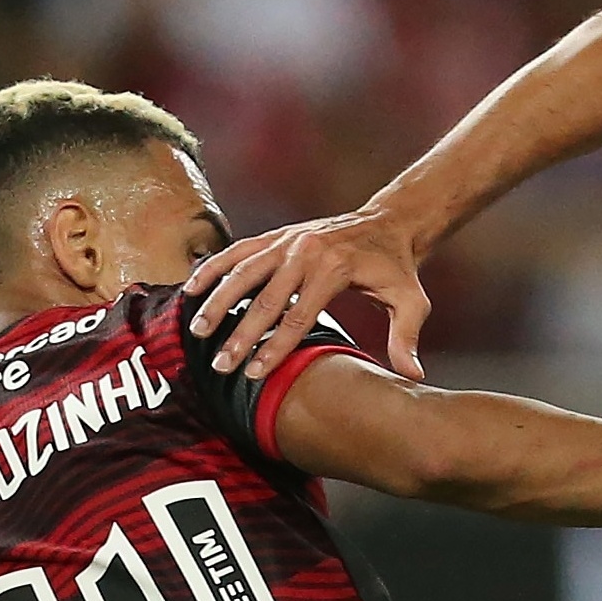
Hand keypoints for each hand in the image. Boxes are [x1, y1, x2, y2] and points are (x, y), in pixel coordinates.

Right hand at [184, 206, 431, 381]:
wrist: (387, 223)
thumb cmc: (398, 269)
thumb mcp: (411, 302)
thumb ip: (406, 338)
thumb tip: (410, 376)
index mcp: (333, 269)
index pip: (297, 316)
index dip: (275, 348)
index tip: (255, 373)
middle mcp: (304, 251)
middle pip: (264, 300)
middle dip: (240, 336)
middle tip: (221, 365)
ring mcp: (286, 240)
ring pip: (242, 272)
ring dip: (217, 301)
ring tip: (196, 331)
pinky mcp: (276, 236)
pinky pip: (237, 251)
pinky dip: (213, 268)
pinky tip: (190, 289)